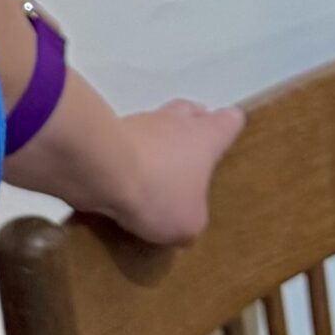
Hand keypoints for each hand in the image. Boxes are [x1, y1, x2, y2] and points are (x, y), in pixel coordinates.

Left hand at [98, 99, 245, 245]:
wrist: (101, 168)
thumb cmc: (159, 191)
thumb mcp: (189, 223)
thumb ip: (193, 217)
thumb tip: (185, 216)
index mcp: (204, 137)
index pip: (227, 121)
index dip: (231, 125)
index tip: (232, 127)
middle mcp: (174, 122)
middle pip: (190, 112)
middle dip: (194, 125)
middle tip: (194, 149)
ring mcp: (139, 123)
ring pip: (156, 126)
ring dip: (158, 144)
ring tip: (157, 174)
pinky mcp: (108, 133)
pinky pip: (127, 143)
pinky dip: (129, 157)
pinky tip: (126, 182)